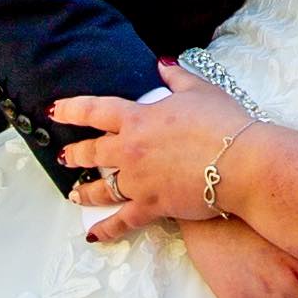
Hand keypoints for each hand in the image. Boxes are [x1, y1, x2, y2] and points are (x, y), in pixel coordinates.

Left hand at [52, 67, 232, 229]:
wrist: (242, 162)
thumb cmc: (224, 123)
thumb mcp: (199, 90)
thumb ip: (176, 76)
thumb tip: (163, 63)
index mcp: (139, 118)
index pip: (96, 111)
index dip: (73, 110)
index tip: (56, 111)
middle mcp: (130, 150)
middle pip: (93, 152)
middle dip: (75, 155)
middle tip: (64, 157)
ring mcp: (138, 180)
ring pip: (102, 187)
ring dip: (85, 191)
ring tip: (74, 193)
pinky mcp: (152, 205)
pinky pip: (123, 220)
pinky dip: (106, 228)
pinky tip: (93, 234)